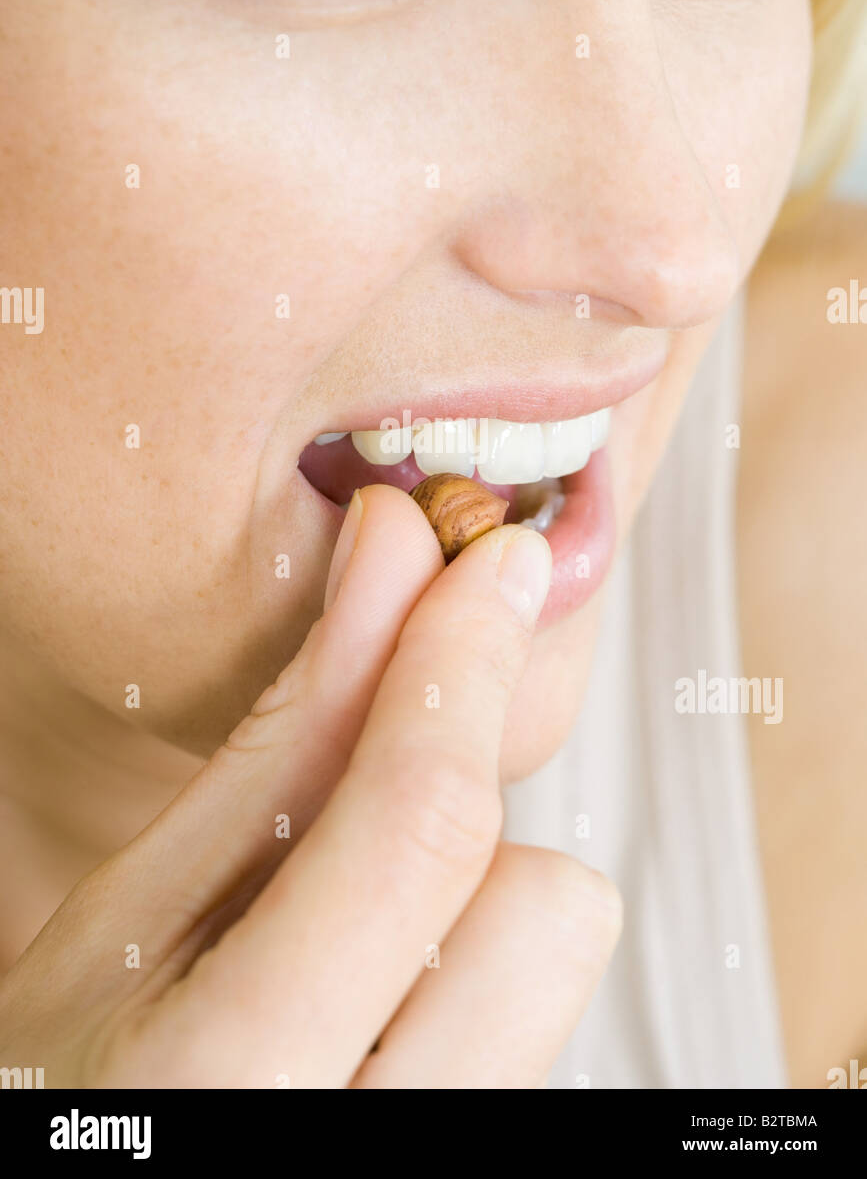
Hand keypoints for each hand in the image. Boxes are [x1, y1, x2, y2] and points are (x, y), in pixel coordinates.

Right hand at [0, 485, 620, 1087]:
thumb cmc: (78, 1073)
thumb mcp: (138, 911)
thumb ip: (286, 741)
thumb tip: (392, 560)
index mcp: (235, 1079)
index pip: (417, 827)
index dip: (461, 664)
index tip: (495, 567)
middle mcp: (375, 1143)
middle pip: (552, 909)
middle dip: (473, 826)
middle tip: (361, 827)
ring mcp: (441, 1153)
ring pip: (559, 962)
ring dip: (474, 906)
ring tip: (355, 940)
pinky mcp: (486, 1139)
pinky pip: (536, 1012)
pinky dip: (474, 966)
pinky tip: (378, 994)